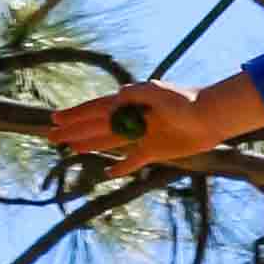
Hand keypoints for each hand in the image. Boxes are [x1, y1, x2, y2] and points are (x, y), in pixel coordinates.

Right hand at [44, 72, 263, 176]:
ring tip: (70, 149)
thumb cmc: (187, 100)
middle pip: (97, 126)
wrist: (212, 117)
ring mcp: (142, 135)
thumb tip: (115, 95)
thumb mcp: (158, 91)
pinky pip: (133, 161)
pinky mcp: (155, 151)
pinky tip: (108, 171)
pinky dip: (121, 167)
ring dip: (89, 145)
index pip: (96, 109)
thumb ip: (135, 93)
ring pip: (109, 142)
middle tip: (51, 136)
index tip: (55, 118)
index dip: (75, 114)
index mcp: (130, 102)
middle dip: (74, 131)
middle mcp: (133, 118)